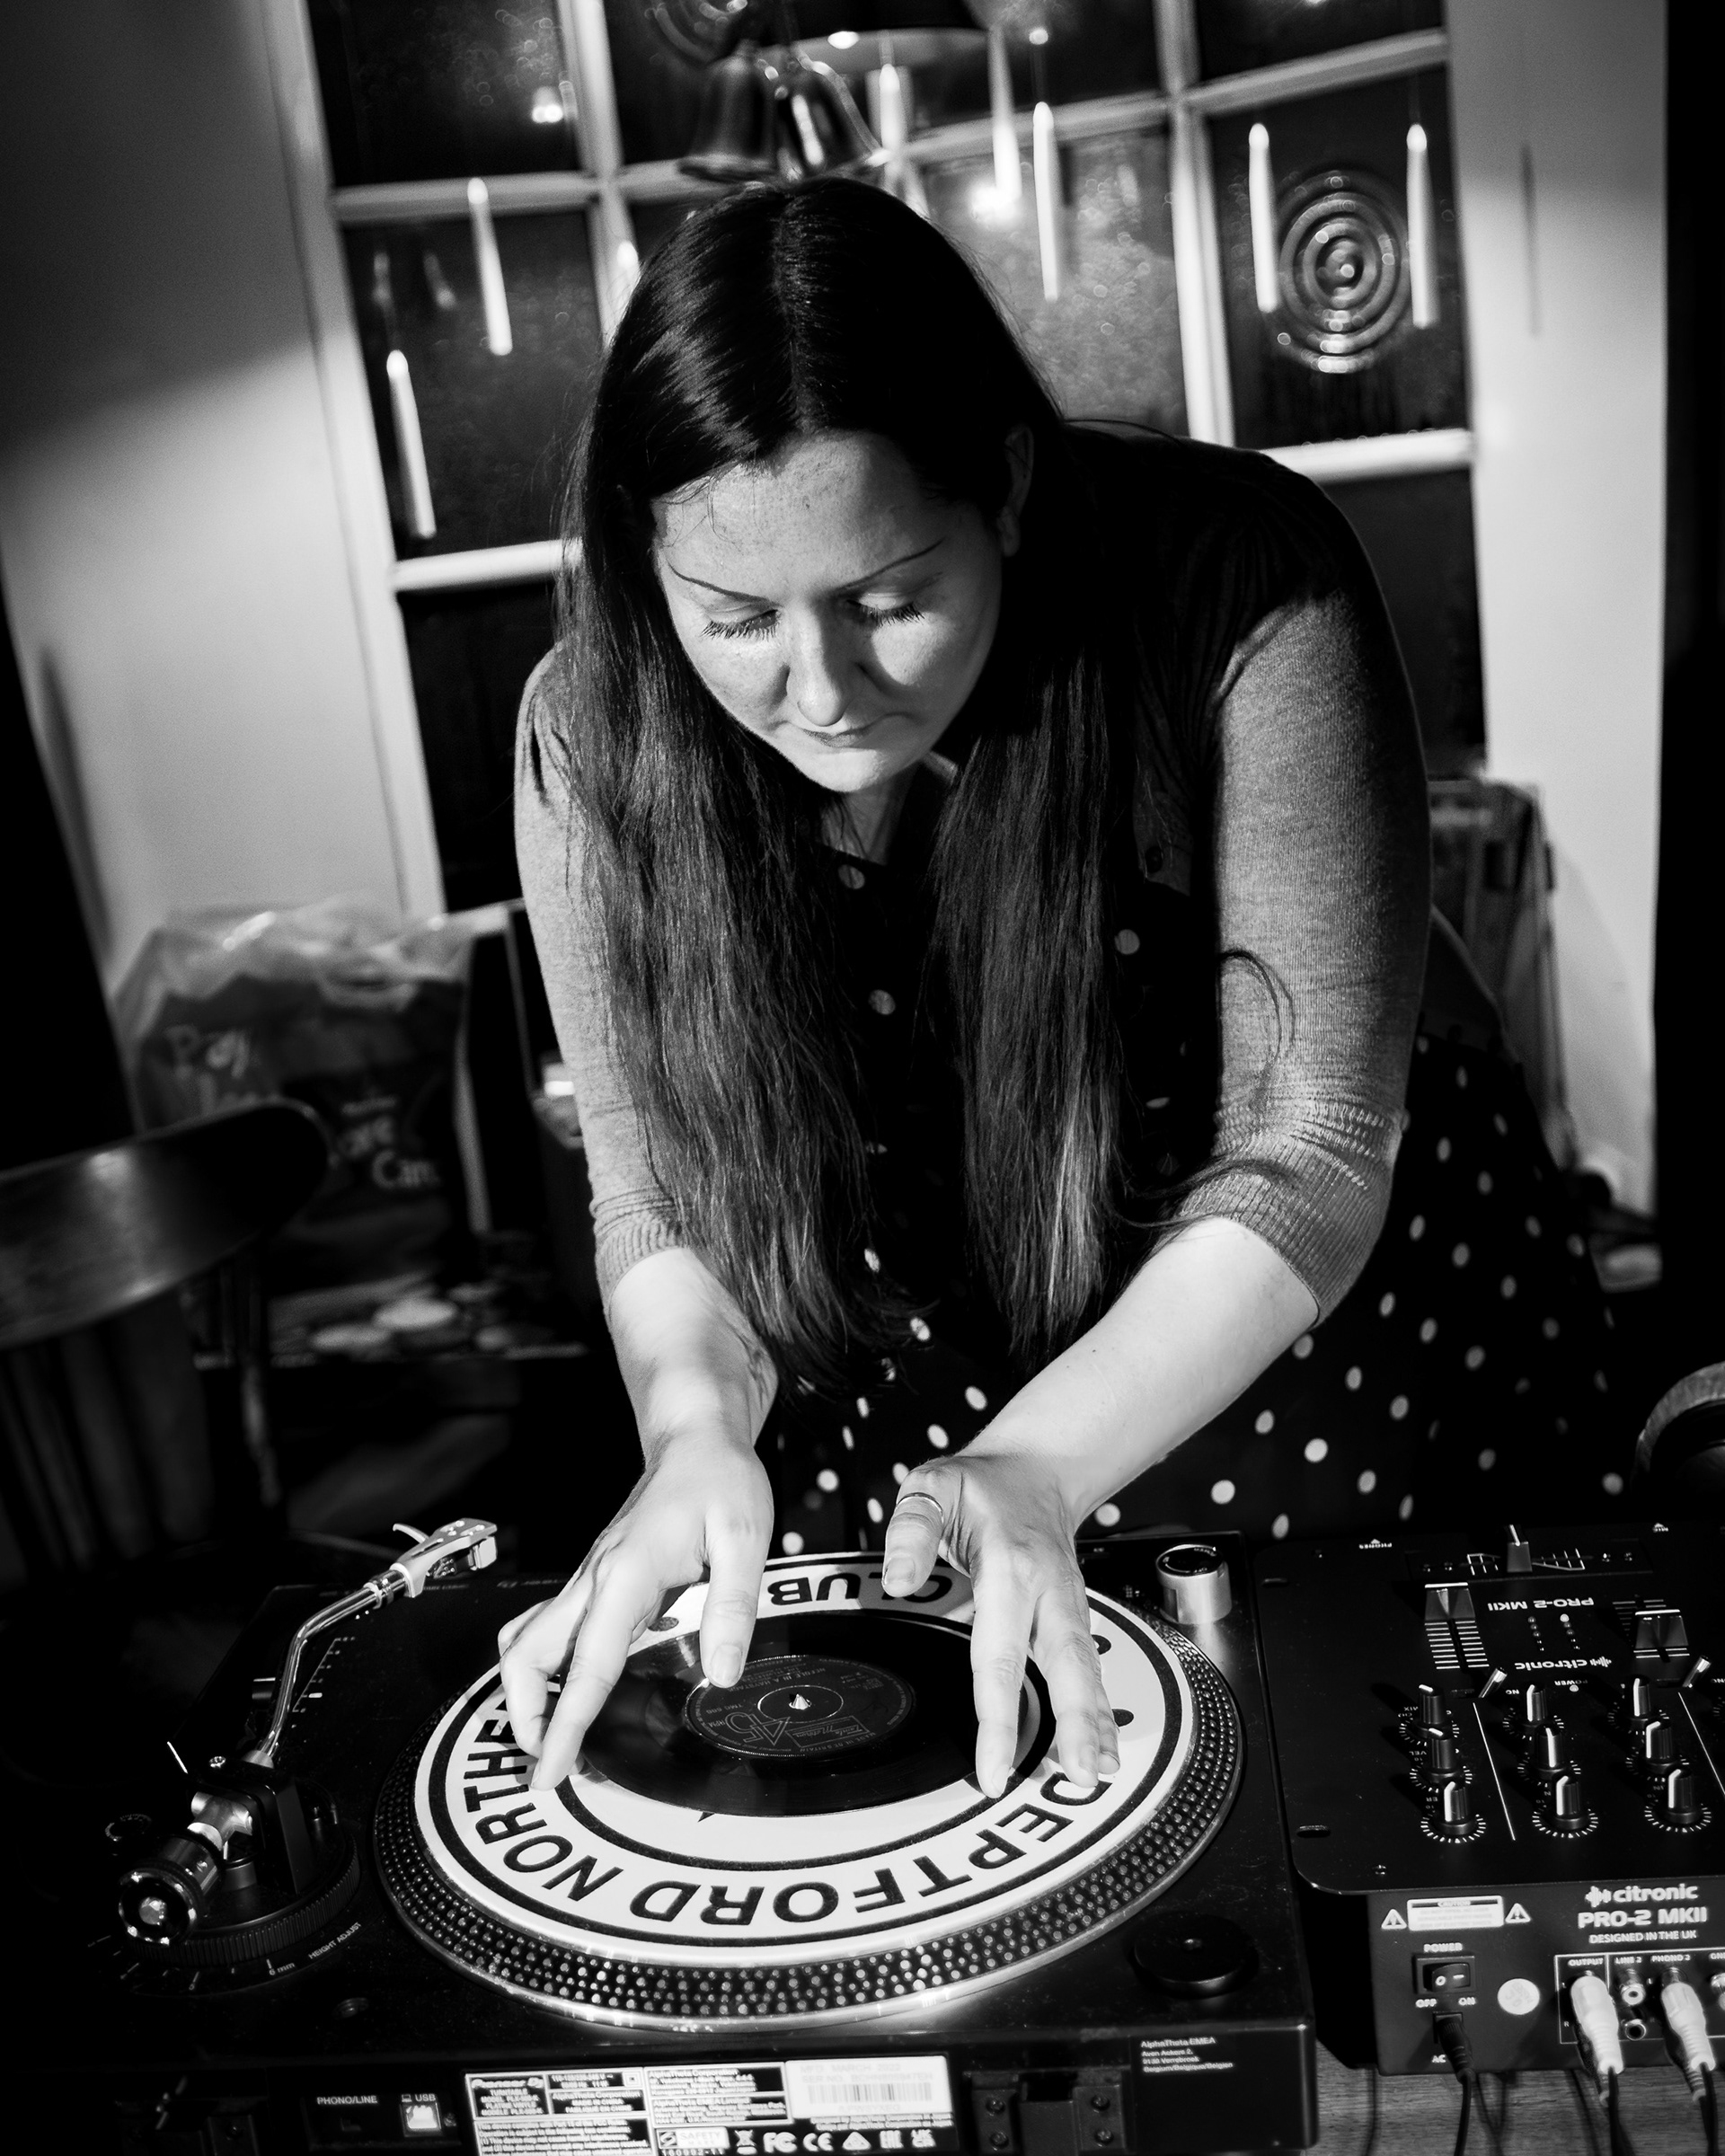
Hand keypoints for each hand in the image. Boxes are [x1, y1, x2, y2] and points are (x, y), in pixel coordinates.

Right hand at [497, 1431, 773, 1789]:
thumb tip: (724, 1675)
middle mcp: (595, 1578)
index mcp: (626, 1574)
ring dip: (526, 1691)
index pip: (587, 1664)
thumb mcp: (746, 1537)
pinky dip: (546, 1667)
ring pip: (526, 1640)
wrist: (695, 1438)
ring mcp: (590, 1577)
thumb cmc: (720, 1480)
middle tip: (551, 1764)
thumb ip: (735, 1606)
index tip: (550, 1770)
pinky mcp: (596, 1578)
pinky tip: (573, 1689)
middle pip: (525, 1654)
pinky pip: (551, 1628)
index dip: (566, 1724)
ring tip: (554, 1735)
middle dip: (525, 1714)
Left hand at [881, 1448, 1117, 1798]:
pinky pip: (1089, 1667)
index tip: (996, 1767)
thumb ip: (912, 1530)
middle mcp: (1048, 1590)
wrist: (1035, 1470)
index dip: (999, 1715)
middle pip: (1064, 1665)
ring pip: (1085, 1670)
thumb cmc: (979, 1486)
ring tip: (1096, 1777)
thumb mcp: (932, 1487)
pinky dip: (1099, 1710)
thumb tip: (899, 1581)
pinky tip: (1103, 1750)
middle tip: (1077, 1779)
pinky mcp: (1074, 1616)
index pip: (1000, 1653)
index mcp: (1010, 1566)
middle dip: (1074, 1725)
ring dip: (1093, 1724)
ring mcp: (1068, 1604)